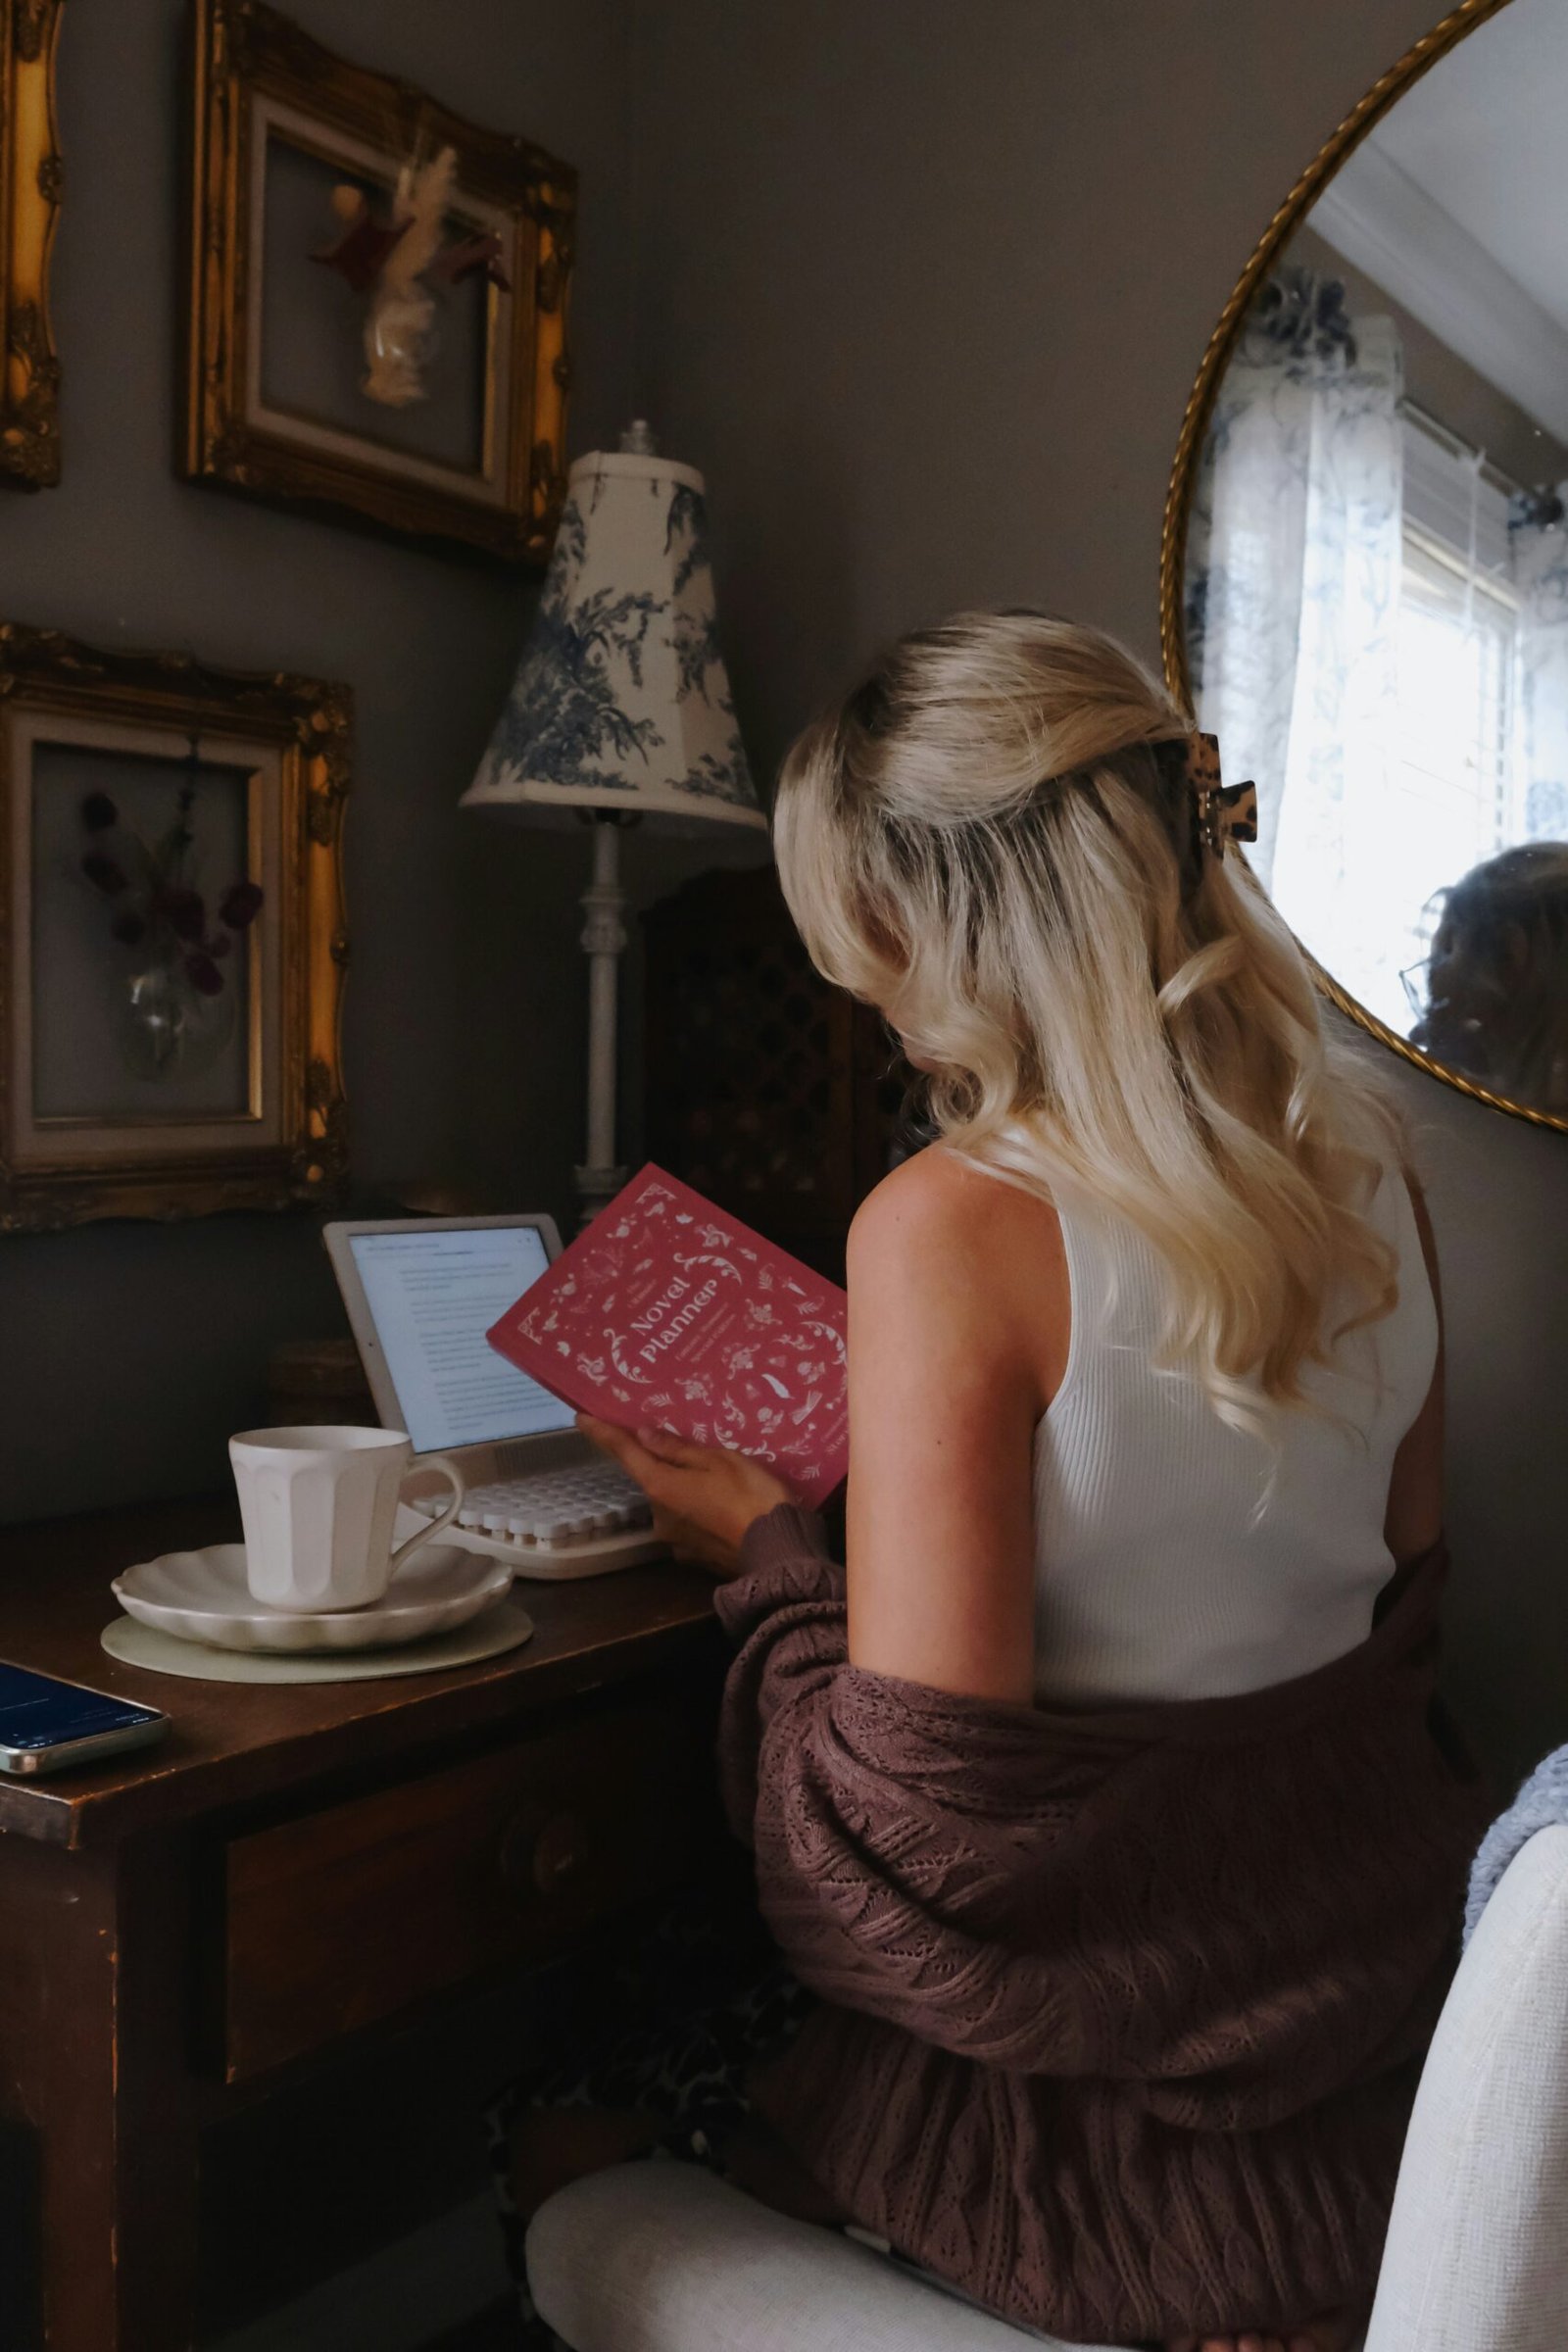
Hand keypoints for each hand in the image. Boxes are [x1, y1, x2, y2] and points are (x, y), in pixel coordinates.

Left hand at [576, 1415, 795, 1575]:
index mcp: (661, 1486)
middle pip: (651, 1480)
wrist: (779, 1553)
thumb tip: (643, 1436)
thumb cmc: (750, 1495)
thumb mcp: (719, 1460)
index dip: (603, 1434)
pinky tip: (721, 1508)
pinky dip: (697, 1513)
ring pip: (672, 1504)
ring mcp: (675, 1540)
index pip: (624, 1453)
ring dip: (683, 1490)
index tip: (581, 1418)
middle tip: (685, 1448)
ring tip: (716, 1480)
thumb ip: (680, 1449)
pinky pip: (688, 1525)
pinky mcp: (694, 1557)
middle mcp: (659, 1515)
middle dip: (662, 1464)